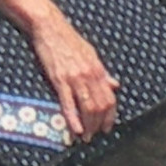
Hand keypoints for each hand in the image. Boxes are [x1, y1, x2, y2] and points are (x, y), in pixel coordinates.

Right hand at [27, 8, 117, 139]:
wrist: (50, 27)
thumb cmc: (69, 41)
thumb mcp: (92, 55)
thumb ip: (103, 73)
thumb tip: (114, 85)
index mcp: (98, 70)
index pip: (110, 98)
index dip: (110, 116)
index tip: (107, 127)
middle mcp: (90, 75)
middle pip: (101, 106)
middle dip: (99, 124)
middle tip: (94, 135)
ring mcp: (75, 78)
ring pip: (88, 107)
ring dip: (88, 126)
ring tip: (85, 137)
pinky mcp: (60, 80)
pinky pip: (68, 103)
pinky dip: (73, 119)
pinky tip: (74, 130)